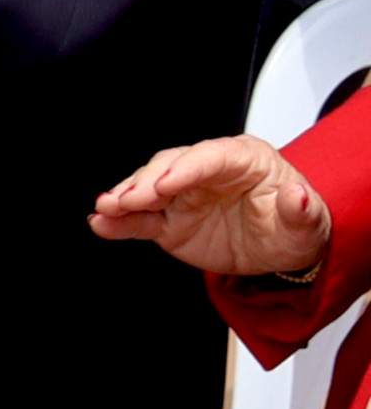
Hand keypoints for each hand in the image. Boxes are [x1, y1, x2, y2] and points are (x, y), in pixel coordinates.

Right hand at [92, 133, 332, 278]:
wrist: (279, 251)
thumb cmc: (293, 227)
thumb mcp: (307, 224)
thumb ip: (302, 209)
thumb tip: (298, 196)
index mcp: (243, 159)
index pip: (209, 157)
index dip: (185, 169)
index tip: (165, 185)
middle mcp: (206, 171)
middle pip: (169, 166)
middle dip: (145, 182)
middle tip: (127, 200)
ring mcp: (183, 195)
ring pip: (147, 188)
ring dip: (124, 198)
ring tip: (106, 209)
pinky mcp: (169, 219)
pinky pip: (140, 219)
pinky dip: (119, 222)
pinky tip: (101, 223)